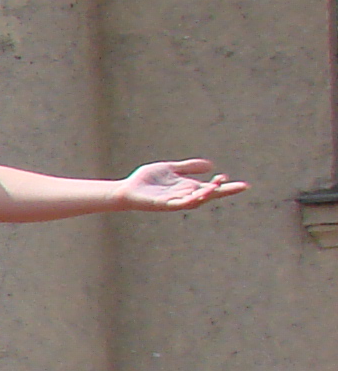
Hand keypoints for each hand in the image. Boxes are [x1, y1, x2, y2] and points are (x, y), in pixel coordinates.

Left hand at [117, 159, 247, 212]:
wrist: (127, 189)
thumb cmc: (148, 180)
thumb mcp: (171, 168)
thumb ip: (189, 167)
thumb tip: (211, 165)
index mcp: (189, 188)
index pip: (212, 188)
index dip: (227, 187)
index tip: (244, 185)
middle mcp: (185, 196)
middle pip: (209, 195)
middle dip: (224, 191)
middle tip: (241, 186)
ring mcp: (176, 201)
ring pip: (197, 200)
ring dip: (208, 193)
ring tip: (219, 185)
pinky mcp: (164, 205)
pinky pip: (180, 204)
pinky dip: (190, 199)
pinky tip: (198, 194)